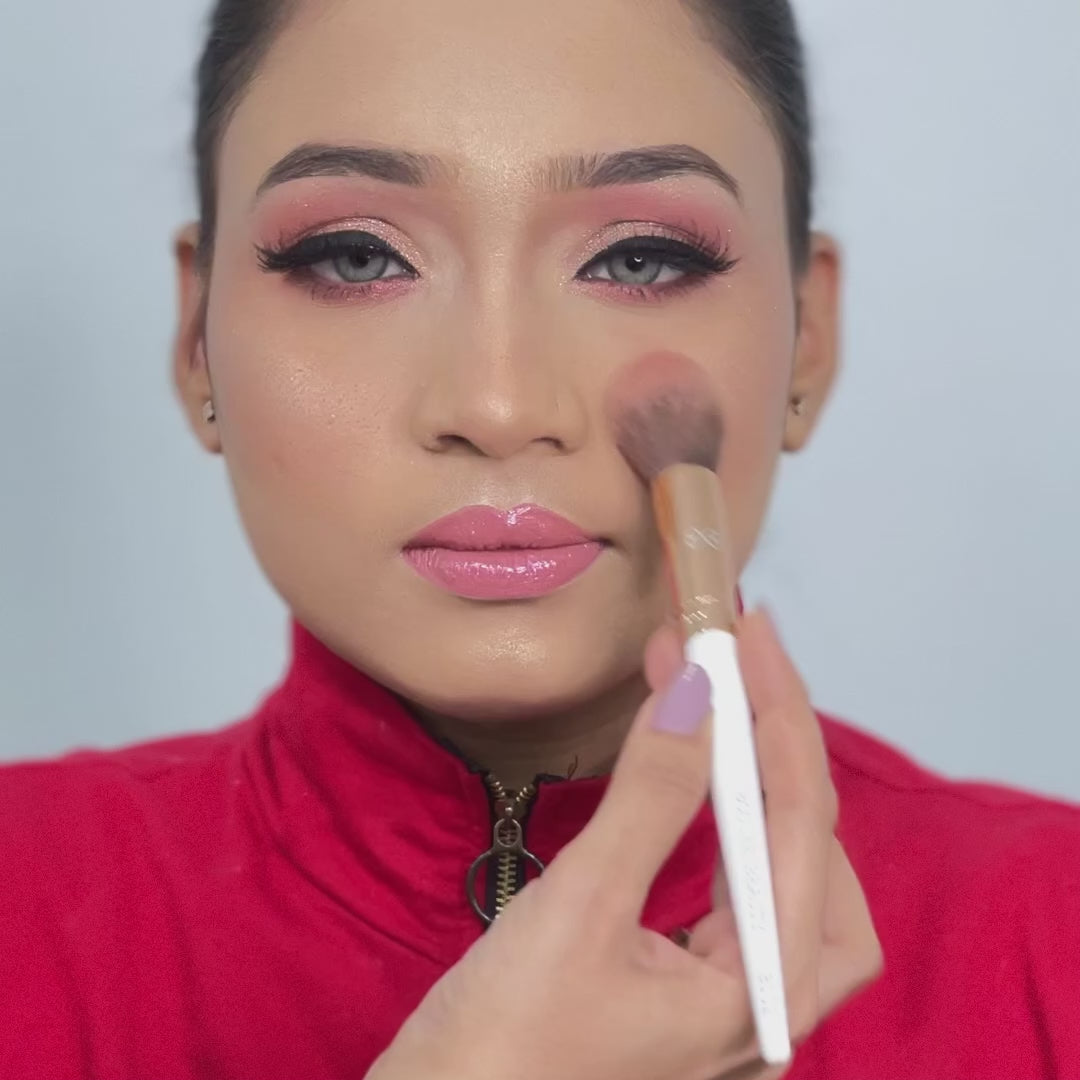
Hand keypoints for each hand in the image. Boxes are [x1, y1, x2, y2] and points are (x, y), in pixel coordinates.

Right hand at [368, 610, 882, 1079]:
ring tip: (732, 703)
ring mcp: (728, 1005)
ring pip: (786, 873)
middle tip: (745, 665)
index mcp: (761, 997)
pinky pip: (738, 891)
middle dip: (787, 747)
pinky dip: (730, 823)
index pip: (798, 822)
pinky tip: (703, 787)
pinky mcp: (688, 994)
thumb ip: (649, 799)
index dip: (776, 712)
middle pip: (816, 851)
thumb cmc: (500, 1051)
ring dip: (764, 781)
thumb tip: (698, 690)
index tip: (743, 633)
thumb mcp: (578, 911)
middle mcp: (765, 1007)